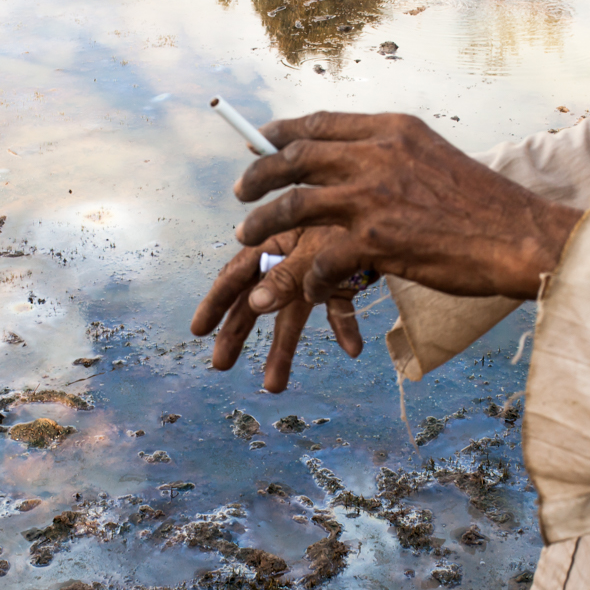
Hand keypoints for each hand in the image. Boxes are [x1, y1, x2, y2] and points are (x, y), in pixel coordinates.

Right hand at [190, 227, 364, 393]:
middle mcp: (289, 260)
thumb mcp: (312, 246)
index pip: (236, 275)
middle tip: (221, 365)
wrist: (390, 203)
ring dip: (284, 350)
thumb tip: (254, 305)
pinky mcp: (344, 280)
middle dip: (238, 333)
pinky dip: (344, 327)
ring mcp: (315, 273)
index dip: (216, 302)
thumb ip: (285, 275)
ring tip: (274, 386)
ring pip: (293, 315)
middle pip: (257, 301)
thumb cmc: (346, 213)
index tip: (199, 330)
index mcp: (273, 242)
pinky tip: (353, 349)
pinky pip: (338, 309)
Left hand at [233, 112, 581, 302]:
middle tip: (240, 192)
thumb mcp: (435, 158)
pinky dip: (308, 279)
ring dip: (263, 225)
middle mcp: (378, 154)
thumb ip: (392, 155)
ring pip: (294, 206)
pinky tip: (310, 291)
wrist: (520, 237)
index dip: (280, 133)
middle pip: (294, 158)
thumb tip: (355, 162)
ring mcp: (374, 196)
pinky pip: (321, 261)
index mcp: (393, 129)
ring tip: (247, 239)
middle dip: (258, 176)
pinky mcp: (376, 240)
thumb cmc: (484, 207)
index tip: (259, 141)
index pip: (320, 122)